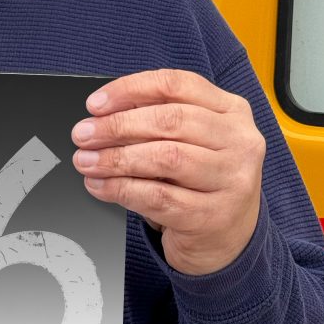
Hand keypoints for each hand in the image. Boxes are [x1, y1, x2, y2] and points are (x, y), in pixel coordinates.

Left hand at [71, 69, 264, 275]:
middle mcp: (240, 141)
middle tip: (83, 135)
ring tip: (87, 161)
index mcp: (232, 110)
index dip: (130, 90)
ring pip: (165, 158)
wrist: (228, 238)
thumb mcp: (189, 141)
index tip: (96, 104)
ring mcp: (232, 180)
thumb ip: (153, 122)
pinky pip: (158, 197)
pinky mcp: (214, 216)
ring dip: (116, 159)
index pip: (177, 85)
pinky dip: (121, 189)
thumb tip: (100, 117)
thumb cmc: (199, 180)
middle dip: (117, 126)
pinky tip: (100, 186)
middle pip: (170, 121)